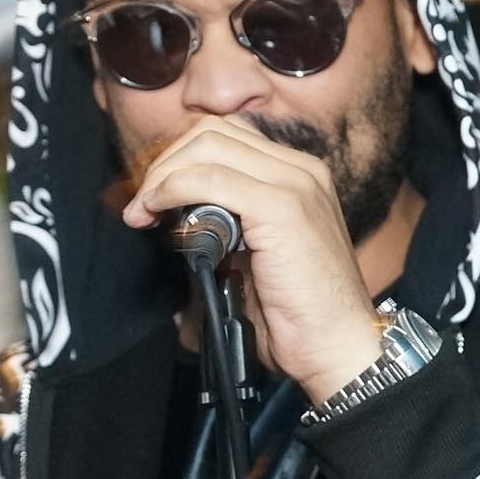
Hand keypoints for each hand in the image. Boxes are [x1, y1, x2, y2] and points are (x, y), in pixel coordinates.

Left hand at [119, 115, 383, 401]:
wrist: (337, 347)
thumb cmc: (298, 315)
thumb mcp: (257, 257)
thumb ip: (227, 225)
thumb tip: (177, 215)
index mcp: (300, 177)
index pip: (228, 137)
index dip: (181, 160)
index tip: (153, 197)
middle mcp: (302, 170)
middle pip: (213, 132)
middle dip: (166, 164)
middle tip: (142, 205)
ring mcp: (296, 184)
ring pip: (208, 147)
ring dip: (163, 176)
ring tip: (145, 212)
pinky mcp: (283, 207)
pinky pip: (209, 179)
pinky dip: (172, 190)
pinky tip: (159, 214)